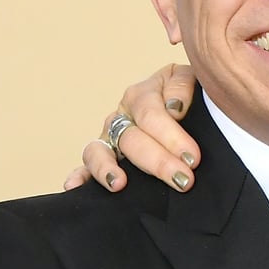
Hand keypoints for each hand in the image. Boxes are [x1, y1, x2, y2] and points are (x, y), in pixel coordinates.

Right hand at [66, 64, 202, 192]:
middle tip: (183, 179)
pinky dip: (78, 176)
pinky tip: (73, 187)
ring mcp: (109, 138)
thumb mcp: (193, 82)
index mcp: (143, 95)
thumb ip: (183, 86)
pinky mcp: (102, 159)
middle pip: (131, 138)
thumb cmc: (194, 99)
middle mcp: (122, 116)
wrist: (195, 111)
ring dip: (107, 168)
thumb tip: (174, 108)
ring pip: (98, 150)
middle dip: (158, 161)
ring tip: (119, 183)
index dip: (172, 137)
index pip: (151, 115)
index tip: (192, 158)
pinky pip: (85, 168)